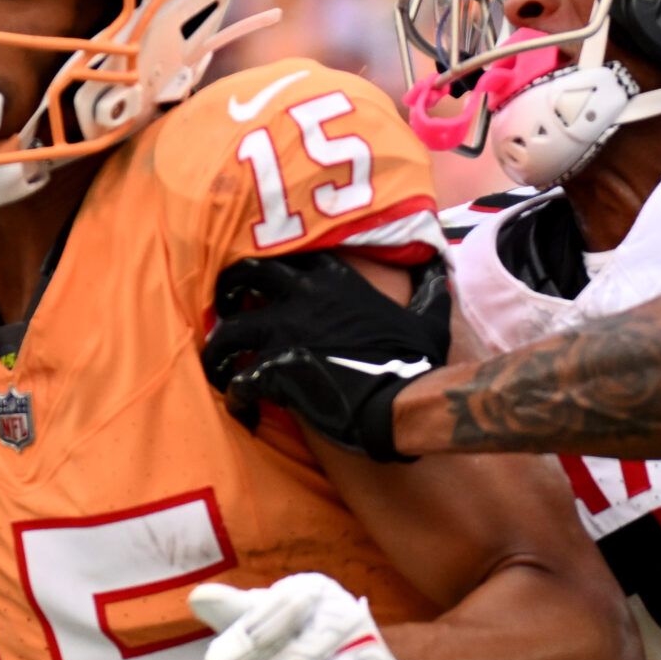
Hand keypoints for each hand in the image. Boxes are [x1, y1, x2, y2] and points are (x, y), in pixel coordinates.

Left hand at [201, 252, 450, 461]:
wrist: (399, 403)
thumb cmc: (414, 361)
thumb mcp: (429, 316)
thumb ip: (430, 287)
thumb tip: (442, 266)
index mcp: (335, 280)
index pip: (291, 251)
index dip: (273, 260)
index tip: (265, 275)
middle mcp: (302, 298)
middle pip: (244, 273)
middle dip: (228, 287)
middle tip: (226, 307)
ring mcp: (284, 333)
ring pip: (227, 330)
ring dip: (218, 350)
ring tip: (218, 367)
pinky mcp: (275, 371)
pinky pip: (238, 380)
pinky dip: (235, 395)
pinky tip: (241, 408)